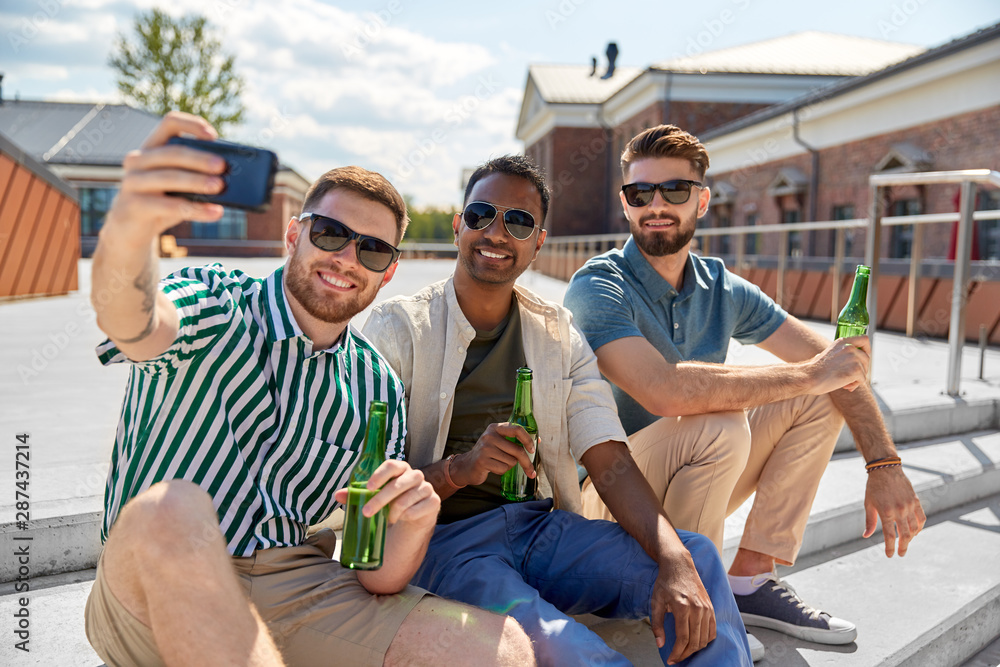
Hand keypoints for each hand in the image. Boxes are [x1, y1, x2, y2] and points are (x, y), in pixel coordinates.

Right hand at [102, 111, 227, 245]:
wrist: (130, 230)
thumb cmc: (162, 203)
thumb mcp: (179, 187)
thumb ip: (198, 177)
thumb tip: (231, 178)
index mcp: (152, 148)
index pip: (170, 123)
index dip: (192, 125)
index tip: (213, 136)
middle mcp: (138, 160)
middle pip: (172, 152)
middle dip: (200, 159)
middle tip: (223, 167)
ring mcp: (132, 182)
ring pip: (169, 177)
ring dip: (197, 182)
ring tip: (220, 187)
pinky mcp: (133, 205)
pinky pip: (170, 206)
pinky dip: (196, 209)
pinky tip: (215, 212)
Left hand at [334, 460, 439, 528]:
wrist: (413, 517)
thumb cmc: (391, 502)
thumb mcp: (374, 497)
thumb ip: (356, 494)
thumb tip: (337, 495)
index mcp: (400, 469)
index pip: (392, 464)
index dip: (380, 474)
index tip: (368, 487)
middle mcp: (415, 475)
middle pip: (398, 483)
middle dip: (380, 499)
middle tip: (366, 512)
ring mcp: (426, 488)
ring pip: (407, 499)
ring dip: (393, 511)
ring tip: (387, 518)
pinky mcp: (434, 502)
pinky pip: (417, 510)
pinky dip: (407, 516)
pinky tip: (402, 518)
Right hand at [450, 422, 535, 486]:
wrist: (467, 466)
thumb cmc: (488, 453)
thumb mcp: (498, 441)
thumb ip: (514, 439)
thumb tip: (538, 440)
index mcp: (495, 428)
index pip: (517, 429)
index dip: (528, 440)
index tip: (533, 450)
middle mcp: (490, 435)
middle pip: (517, 450)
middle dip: (526, 462)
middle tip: (531, 472)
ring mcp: (485, 448)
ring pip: (511, 461)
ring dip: (509, 466)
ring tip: (499, 463)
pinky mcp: (482, 461)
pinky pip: (503, 468)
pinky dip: (502, 471)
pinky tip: (493, 468)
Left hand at [651, 551, 716, 663]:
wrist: (679, 565)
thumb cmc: (666, 582)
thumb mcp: (656, 601)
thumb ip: (657, 624)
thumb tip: (660, 644)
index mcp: (682, 607)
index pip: (683, 639)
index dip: (677, 653)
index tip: (671, 660)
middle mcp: (697, 608)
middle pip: (695, 641)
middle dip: (685, 654)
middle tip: (676, 658)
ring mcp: (706, 608)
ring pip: (705, 638)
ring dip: (695, 649)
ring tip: (685, 652)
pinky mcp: (711, 607)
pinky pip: (712, 630)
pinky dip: (706, 640)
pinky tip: (697, 643)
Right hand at [807, 336, 869, 393]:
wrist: (810, 377)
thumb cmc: (816, 370)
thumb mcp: (828, 353)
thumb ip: (841, 353)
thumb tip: (850, 360)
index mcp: (843, 342)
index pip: (865, 339)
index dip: (867, 349)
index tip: (864, 357)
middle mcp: (849, 348)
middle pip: (867, 358)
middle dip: (861, 369)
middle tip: (850, 377)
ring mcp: (853, 358)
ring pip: (865, 370)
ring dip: (857, 379)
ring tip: (845, 383)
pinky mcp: (855, 370)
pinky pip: (863, 379)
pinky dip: (855, 385)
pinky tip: (845, 386)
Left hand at [863, 465, 925, 555]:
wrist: (886, 470)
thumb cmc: (874, 487)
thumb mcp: (868, 504)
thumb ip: (870, 522)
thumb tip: (866, 536)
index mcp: (885, 512)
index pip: (890, 536)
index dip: (890, 548)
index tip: (890, 555)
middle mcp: (899, 510)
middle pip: (905, 535)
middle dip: (903, 547)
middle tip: (901, 553)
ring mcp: (909, 506)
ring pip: (915, 529)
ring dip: (911, 538)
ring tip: (906, 542)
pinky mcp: (916, 501)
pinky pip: (921, 519)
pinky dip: (919, 528)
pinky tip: (915, 532)